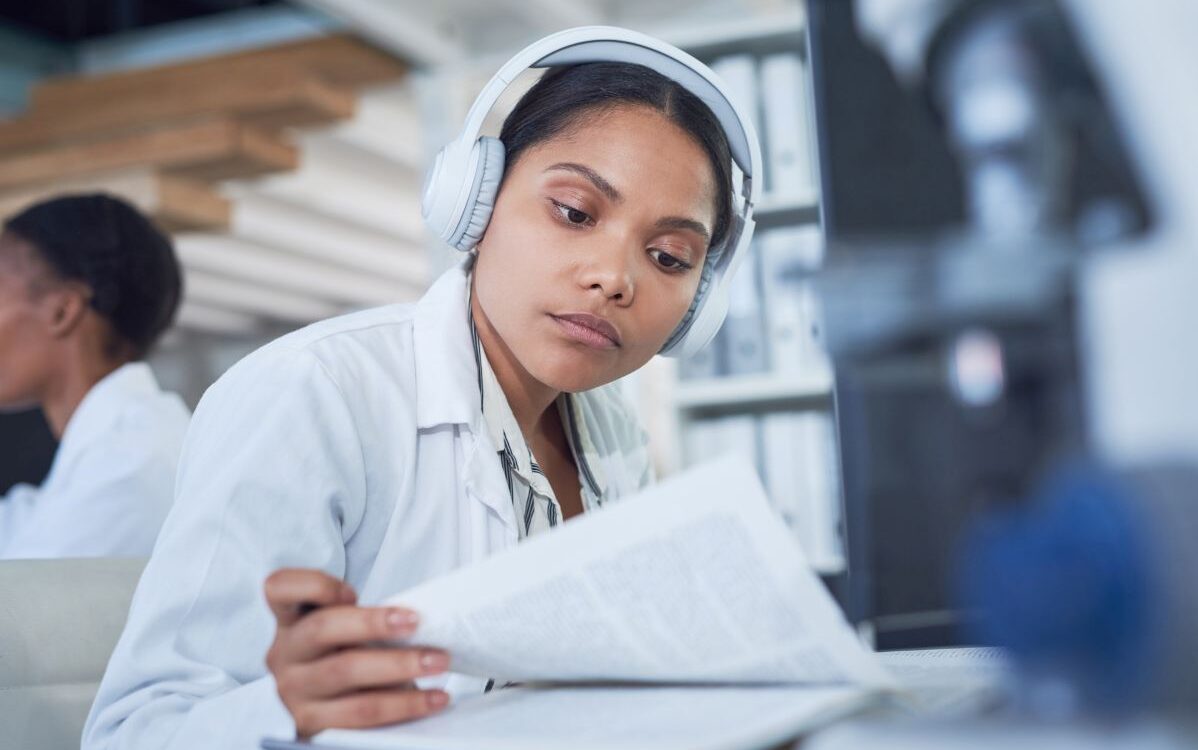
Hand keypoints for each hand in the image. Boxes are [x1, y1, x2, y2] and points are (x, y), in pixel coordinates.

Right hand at [264, 568, 449, 736]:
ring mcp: (293, 690)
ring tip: (438, 661)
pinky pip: (361, 714)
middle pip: (322, 629)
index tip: (351, 592)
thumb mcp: (344, 632)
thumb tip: (422, 619)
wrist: (328, 711)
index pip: (280, 588)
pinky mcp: (310, 724)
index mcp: (290, 620)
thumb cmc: (345, 657)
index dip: (313, 585)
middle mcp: (284, 653)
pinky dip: (403, 704)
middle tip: (418, 622)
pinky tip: (432, 698)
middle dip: (373, 623)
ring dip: (399, 665)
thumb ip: (364, 620)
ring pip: (346, 672)